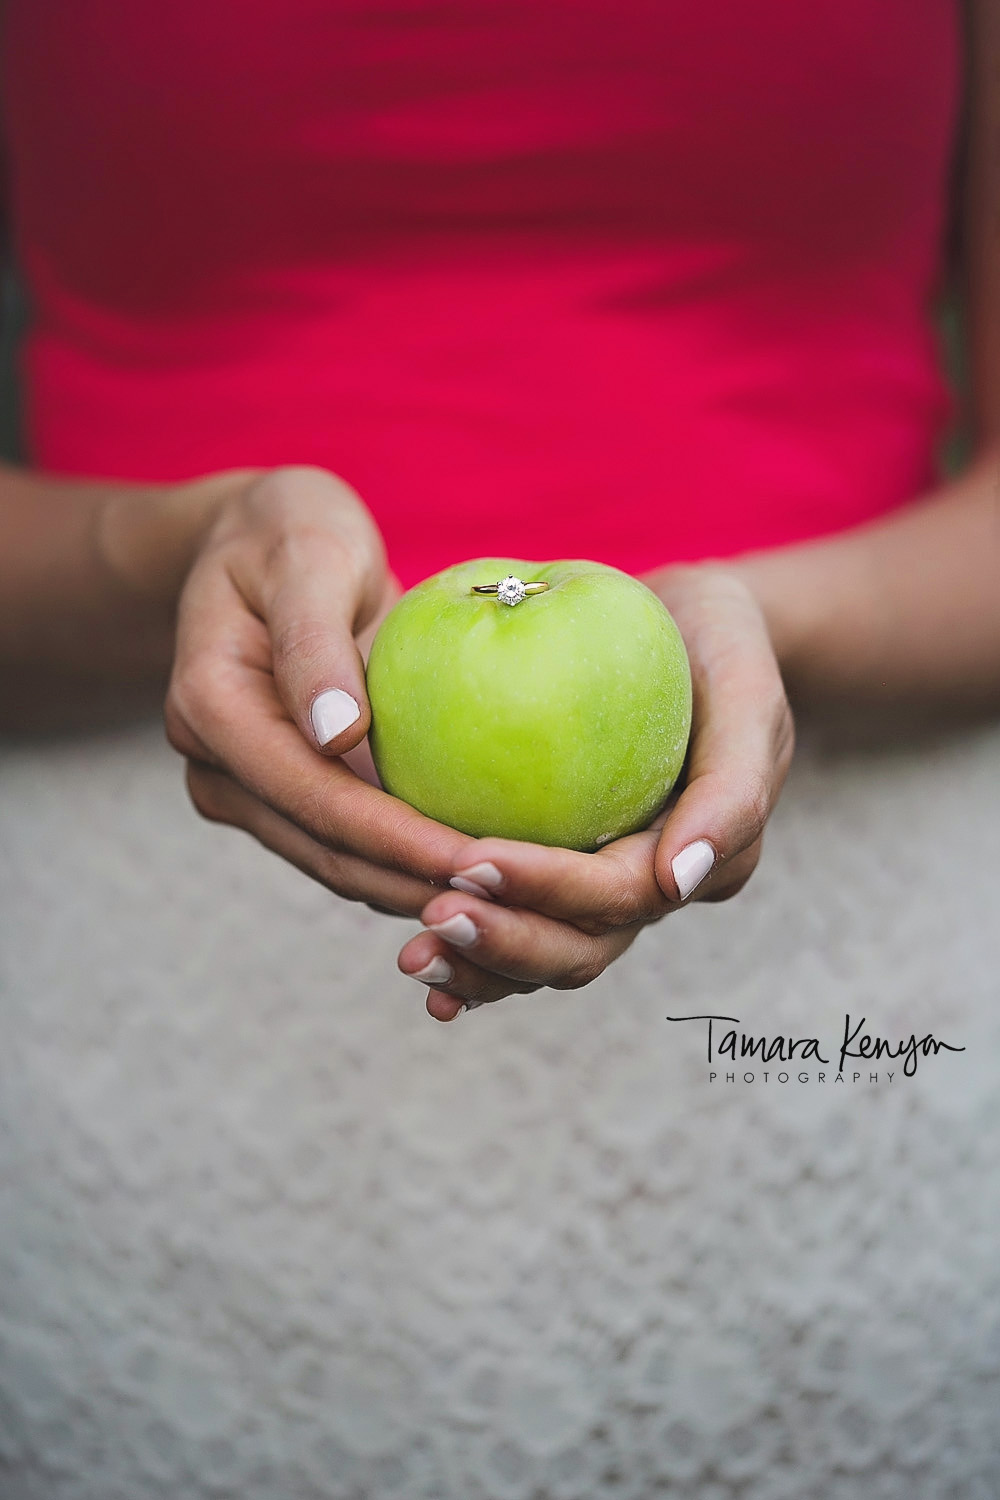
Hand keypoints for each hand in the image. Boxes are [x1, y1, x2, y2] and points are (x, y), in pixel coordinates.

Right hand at [165, 466, 487, 916]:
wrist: (255, 544)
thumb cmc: (291, 531)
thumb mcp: (309, 554)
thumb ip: (314, 640)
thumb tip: (337, 735)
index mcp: (210, 703)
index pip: (313, 794)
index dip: (394, 839)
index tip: (476, 862)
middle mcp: (212, 760)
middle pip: (323, 848)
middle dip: (413, 883)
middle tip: (509, 903)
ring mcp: (239, 785)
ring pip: (332, 862)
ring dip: (413, 888)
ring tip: (503, 903)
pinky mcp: (275, 794)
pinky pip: (343, 843)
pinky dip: (404, 863)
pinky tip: (476, 872)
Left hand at [396, 566, 793, 1019]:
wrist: (693, 631)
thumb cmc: (723, 648)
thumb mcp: (747, 696)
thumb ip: (733, 789)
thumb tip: (677, 884)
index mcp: (698, 863)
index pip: (615, 894)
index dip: (545, 888)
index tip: (469, 860)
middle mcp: (648, 890)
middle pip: (577, 947)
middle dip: (504, 943)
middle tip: (432, 918)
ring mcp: (603, 887)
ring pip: (543, 952)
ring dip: (478, 964)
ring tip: (413, 954)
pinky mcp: (563, 869)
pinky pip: (516, 918)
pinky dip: (472, 954)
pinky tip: (415, 957)